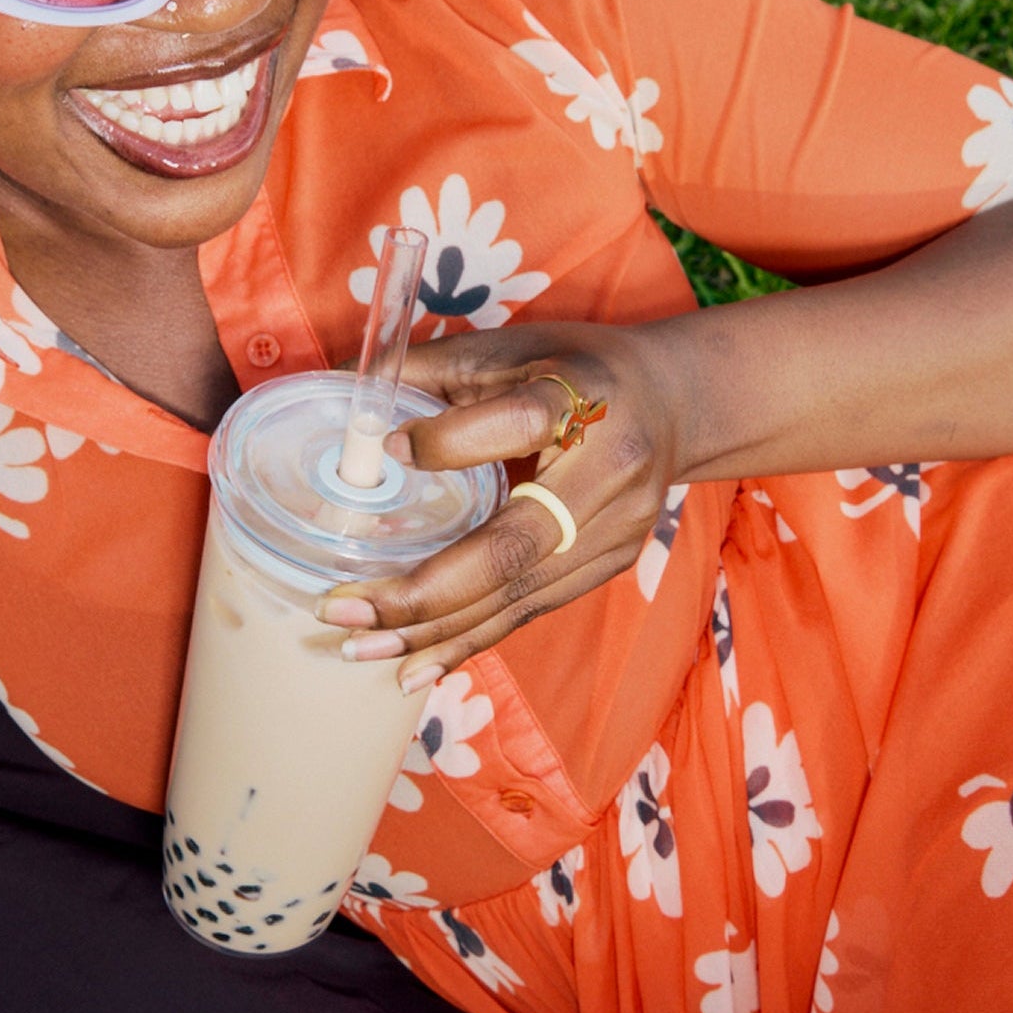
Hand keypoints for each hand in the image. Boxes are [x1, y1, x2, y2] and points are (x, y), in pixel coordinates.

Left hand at [318, 320, 701, 689]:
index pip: (520, 421)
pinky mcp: (609, 565)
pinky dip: (469, 640)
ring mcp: (616, 529)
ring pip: (519, 596)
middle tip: (341, 610)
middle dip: (421, 591)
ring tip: (361, 650)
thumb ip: (427, 370)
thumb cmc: (575, 368)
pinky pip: (531, 611)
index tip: (383, 451)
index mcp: (587, 397)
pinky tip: (417, 666)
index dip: (447, 443)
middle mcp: (610, 471)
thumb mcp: (508, 347)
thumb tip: (340, 392)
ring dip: (434, 631)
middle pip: (514, 545)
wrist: (673, 403)